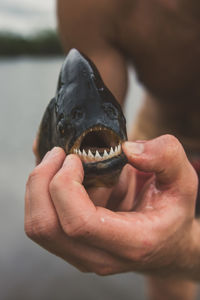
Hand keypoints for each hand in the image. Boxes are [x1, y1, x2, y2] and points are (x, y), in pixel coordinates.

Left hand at [25, 135, 197, 276]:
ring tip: (60, 164)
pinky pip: (40, 222)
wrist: (167, 245)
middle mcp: (100, 256)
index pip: (79, 223)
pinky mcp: (72, 248)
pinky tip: (60, 177)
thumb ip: (165, 158)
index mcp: (131, 242)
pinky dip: (41, 194)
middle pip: (46, 226)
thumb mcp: (182, 181)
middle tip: (58, 154)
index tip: (73, 158)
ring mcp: (82, 255)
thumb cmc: (172, 212)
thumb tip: (127, 149)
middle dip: (41, 181)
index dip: (66, 185)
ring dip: (39, 187)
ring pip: (37, 225)